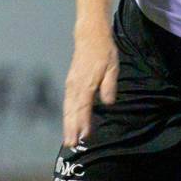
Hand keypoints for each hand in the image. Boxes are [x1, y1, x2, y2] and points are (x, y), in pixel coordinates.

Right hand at [63, 30, 118, 145]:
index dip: (83, 122)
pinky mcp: (70, 83)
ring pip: (67, 108)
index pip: (84, 107)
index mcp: (87, 83)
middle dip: (71, 128)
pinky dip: (67, 115)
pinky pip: (67, 102)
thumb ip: (109, 86)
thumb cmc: (104, 52)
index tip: (83, 136)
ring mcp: (71, 85)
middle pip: (72, 111)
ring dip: (67, 124)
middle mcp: (75, 86)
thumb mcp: (113, 67)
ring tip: (68, 139)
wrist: (90, 36)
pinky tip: (69, 123)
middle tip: (71, 144)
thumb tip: (108, 103)